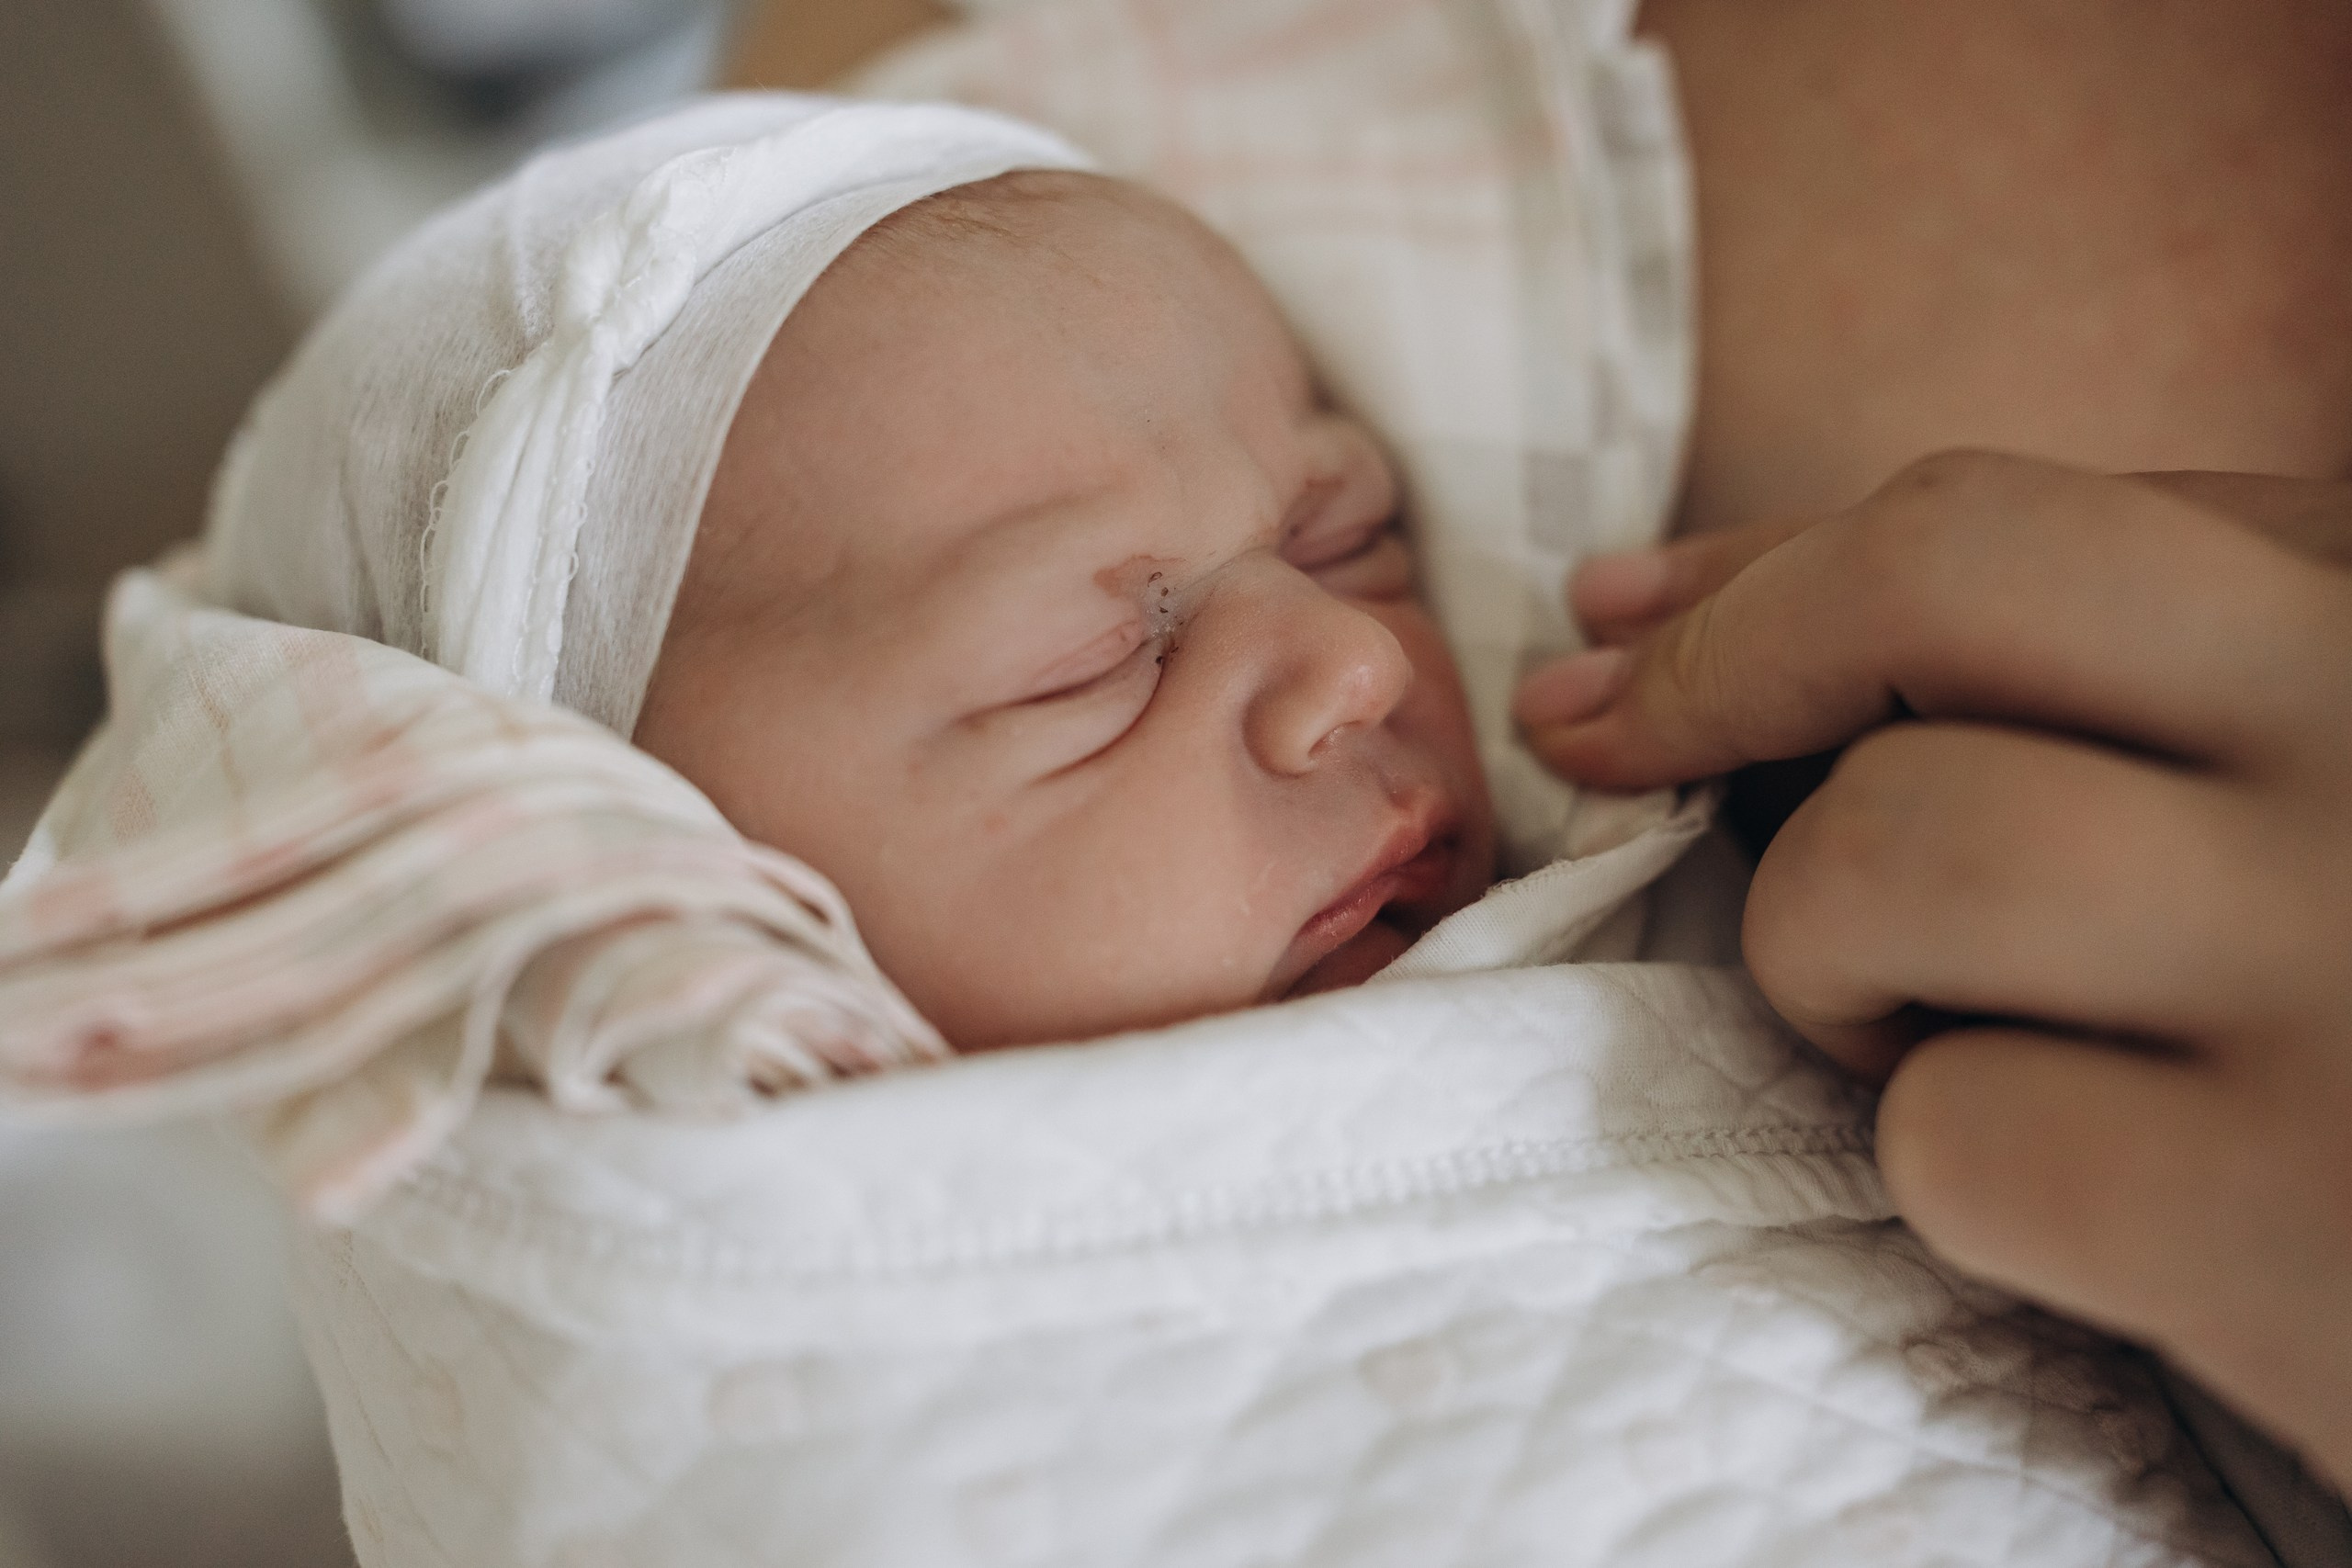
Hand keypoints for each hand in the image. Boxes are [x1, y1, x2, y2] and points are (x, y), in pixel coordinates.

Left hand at [1515, 451, 2351, 1487]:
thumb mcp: (2281, 773)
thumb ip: (2054, 662)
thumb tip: (1624, 612)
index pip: (2007, 514)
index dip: (1763, 576)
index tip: (1620, 634)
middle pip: (1935, 572)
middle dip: (1734, 668)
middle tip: (1625, 755)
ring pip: (1888, 849)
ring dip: (1834, 958)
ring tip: (1941, 1032)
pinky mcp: (2296, 1218)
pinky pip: (1952, 1126)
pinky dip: (1957, 1167)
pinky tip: (2091, 1205)